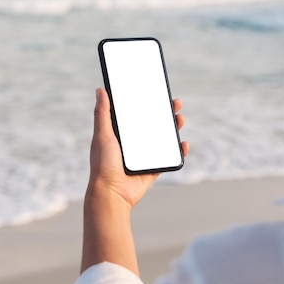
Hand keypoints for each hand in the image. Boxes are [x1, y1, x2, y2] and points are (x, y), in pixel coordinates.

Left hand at [87, 88, 188, 208]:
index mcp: (121, 134)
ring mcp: (144, 157)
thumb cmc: (103, 165)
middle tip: (175, 103)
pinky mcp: (152, 169)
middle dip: (165, 113)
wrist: (111, 193)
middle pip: (153, 124)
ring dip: (174, 129)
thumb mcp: (102, 135)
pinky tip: (183, 144)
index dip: (148, 103)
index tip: (158, 93)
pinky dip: (179, 152)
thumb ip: (102, 114)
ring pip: (163, 139)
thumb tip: (100, 90)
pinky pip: (169, 159)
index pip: (136, 114)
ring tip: (180, 119)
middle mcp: (133, 145)